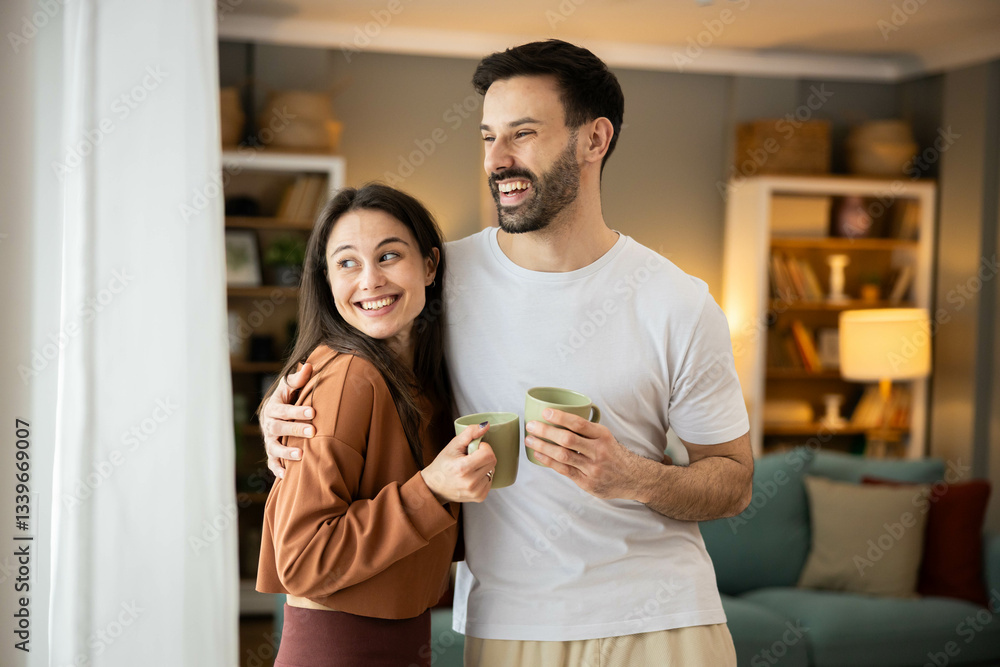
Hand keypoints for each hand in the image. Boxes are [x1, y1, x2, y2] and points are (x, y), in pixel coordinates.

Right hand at [262, 362, 314, 478]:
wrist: (275, 412)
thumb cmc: (287, 398)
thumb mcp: (290, 387)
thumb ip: (298, 378)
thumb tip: (309, 365)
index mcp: (274, 408)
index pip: (284, 410)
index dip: (297, 411)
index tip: (313, 412)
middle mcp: (269, 425)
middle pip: (279, 428)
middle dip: (295, 430)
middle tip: (312, 431)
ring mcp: (269, 440)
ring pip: (273, 447)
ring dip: (286, 452)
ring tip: (301, 455)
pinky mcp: (271, 452)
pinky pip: (271, 462)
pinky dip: (277, 470)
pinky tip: (287, 476)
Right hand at [421, 423, 497, 503]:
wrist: (435, 487)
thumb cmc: (443, 465)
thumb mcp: (453, 445)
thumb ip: (470, 433)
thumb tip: (485, 425)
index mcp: (463, 468)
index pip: (488, 454)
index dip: (484, 447)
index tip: (474, 448)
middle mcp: (470, 483)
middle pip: (492, 462)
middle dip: (484, 455)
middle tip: (471, 457)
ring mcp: (476, 492)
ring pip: (493, 471)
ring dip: (484, 466)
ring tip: (470, 468)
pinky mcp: (480, 497)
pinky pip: (490, 480)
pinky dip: (484, 476)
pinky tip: (472, 476)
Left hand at [525, 409, 645, 500]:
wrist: (632, 478)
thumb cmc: (613, 454)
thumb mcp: (605, 438)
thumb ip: (586, 431)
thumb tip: (558, 417)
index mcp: (603, 435)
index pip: (579, 423)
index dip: (560, 417)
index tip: (544, 412)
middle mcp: (598, 451)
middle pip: (568, 439)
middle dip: (546, 431)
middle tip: (531, 425)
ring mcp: (592, 468)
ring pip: (563, 455)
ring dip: (543, 447)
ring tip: (530, 440)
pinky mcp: (587, 482)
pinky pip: (564, 470)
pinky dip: (548, 461)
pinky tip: (538, 455)